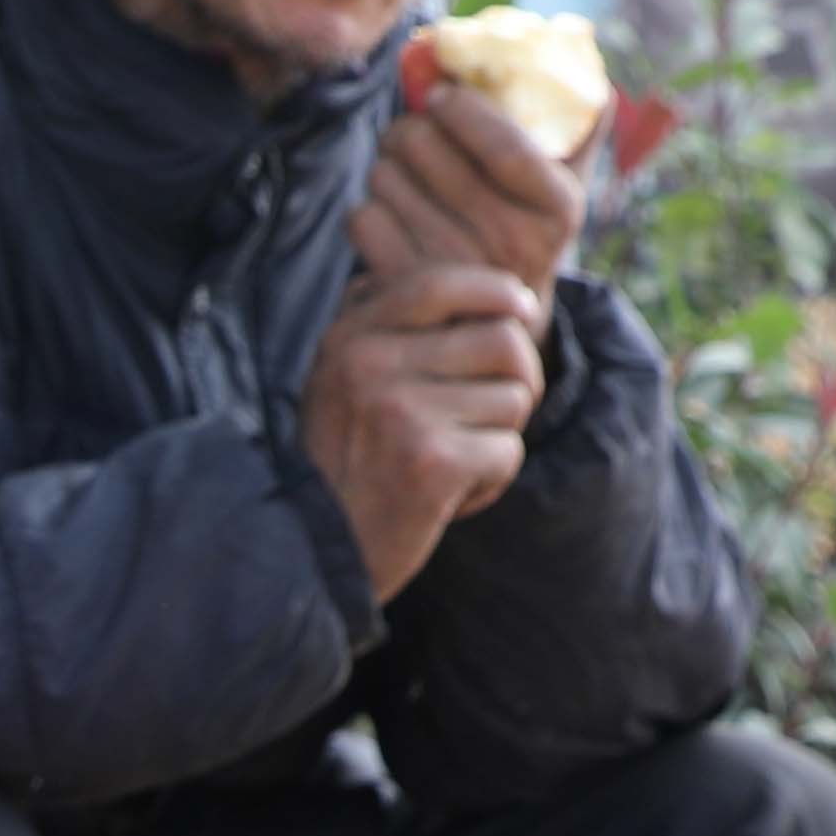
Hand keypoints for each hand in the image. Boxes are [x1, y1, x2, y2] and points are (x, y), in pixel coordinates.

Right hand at [300, 258, 547, 605]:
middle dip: (520, 379)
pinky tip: (449, 497)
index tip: (520, 313)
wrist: (315, 554)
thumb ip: (394, 324)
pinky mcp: (431, 462)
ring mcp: (400, 411)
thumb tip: (490, 287)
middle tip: (496, 412)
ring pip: (514, 399)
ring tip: (452, 462)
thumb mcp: (347, 377)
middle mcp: (370, 364)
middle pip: (504, 340)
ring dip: (499, 437)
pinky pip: (508, 452)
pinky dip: (491, 482)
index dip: (498, 291)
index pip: (443, 281)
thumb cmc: (346, 461)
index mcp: (350, 335)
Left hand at [357, 70, 584, 296]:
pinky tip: (389, 208)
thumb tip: (587, 63)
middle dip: (409, 125)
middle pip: (426, 148)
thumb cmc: (532, 224)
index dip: (463, 110)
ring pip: (386, 177)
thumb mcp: (568, 181)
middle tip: (412, 129)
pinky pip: (363, 217)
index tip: (440, 93)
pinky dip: (368, 204)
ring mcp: (459, 268)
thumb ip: (580, 126)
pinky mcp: (409, 286)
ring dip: (386, 162)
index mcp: (560, 208)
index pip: (506, 147)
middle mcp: (512, 243)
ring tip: (403, 170)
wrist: (502, 316)